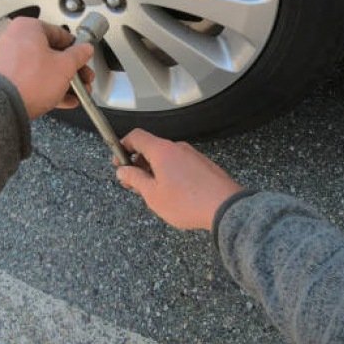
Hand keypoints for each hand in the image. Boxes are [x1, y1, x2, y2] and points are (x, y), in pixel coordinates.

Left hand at [0, 17, 94, 118]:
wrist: (4, 105)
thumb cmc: (28, 81)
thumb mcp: (65, 66)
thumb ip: (79, 55)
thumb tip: (85, 50)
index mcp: (28, 28)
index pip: (60, 33)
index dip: (77, 48)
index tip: (84, 57)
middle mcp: (15, 40)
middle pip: (52, 53)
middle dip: (71, 70)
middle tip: (83, 78)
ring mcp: (9, 59)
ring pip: (42, 68)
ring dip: (62, 81)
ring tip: (75, 93)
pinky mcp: (6, 77)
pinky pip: (31, 79)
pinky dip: (47, 87)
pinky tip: (62, 99)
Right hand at [114, 129, 242, 229]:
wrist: (225, 207)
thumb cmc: (188, 202)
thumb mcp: (153, 195)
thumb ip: (135, 179)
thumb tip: (123, 171)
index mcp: (162, 150)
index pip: (136, 136)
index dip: (123, 146)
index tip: (118, 161)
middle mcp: (177, 148)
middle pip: (151, 147)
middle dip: (137, 163)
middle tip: (132, 183)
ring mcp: (192, 155)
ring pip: (166, 157)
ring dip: (154, 169)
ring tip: (152, 191)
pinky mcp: (202, 164)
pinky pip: (180, 163)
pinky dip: (169, 172)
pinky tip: (171, 192)